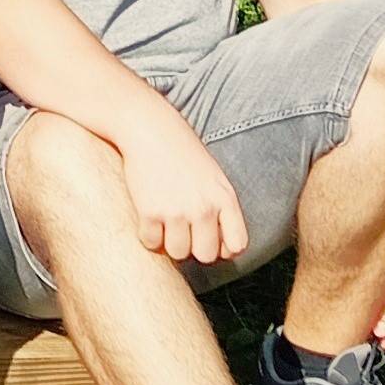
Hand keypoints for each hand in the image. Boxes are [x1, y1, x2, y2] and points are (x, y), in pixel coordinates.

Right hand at [118, 110, 248, 267]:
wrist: (149, 128)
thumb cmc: (182, 154)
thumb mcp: (214, 178)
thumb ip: (223, 212)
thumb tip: (224, 253)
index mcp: (225, 198)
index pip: (237, 246)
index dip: (222, 247)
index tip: (207, 235)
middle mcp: (204, 207)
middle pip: (205, 255)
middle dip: (193, 247)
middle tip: (182, 229)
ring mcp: (177, 211)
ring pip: (178, 253)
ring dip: (169, 242)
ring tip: (164, 221)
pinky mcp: (149, 212)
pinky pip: (151, 243)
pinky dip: (147, 235)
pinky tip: (148, 216)